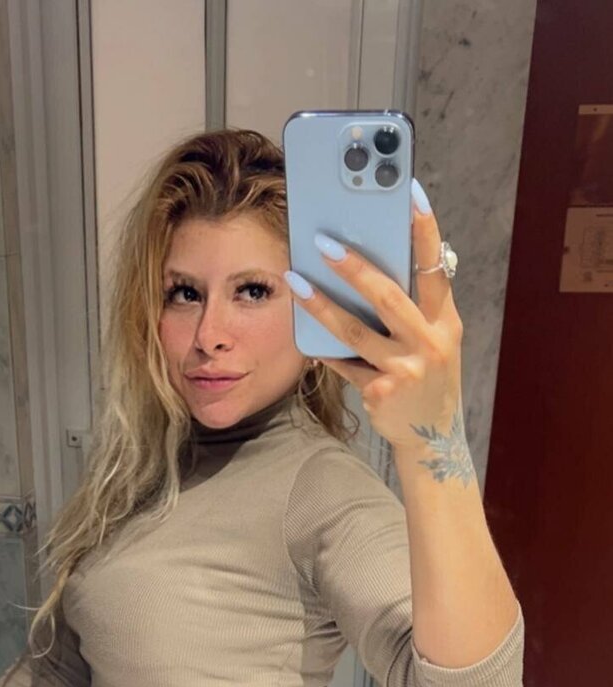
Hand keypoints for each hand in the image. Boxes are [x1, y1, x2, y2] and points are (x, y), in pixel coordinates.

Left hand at [284, 186, 463, 451]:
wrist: (431, 436)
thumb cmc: (426, 376)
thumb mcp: (434, 340)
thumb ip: (413, 308)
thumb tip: (369, 266)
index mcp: (445, 321)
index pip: (435, 268)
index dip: (425, 230)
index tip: (410, 193)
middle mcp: (430, 343)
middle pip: (387, 296)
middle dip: (354, 267)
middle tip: (323, 241)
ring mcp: (405, 370)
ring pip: (355, 331)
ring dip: (321, 304)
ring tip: (295, 280)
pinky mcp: (380, 392)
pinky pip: (344, 364)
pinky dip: (326, 351)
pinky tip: (307, 339)